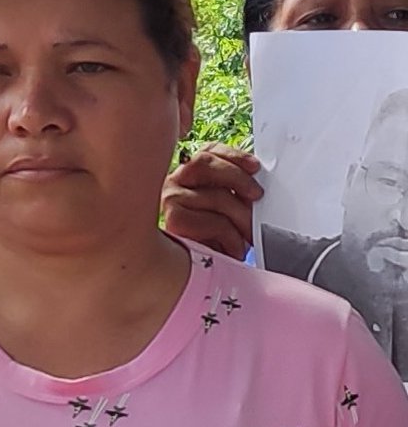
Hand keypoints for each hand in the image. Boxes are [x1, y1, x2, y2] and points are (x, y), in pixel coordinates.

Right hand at [161, 143, 261, 261]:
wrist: (193, 274)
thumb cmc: (210, 241)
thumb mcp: (225, 209)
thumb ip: (233, 191)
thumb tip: (255, 185)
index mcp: (186, 176)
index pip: (207, 152)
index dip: (233, 156)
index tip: (255, 168)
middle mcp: (172, 183)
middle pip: (206, 163)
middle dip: (238, 179)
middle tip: (257, 197)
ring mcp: (170, 200)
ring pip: (217, 196)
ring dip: (241, 218)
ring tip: (247, 236)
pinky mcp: (174, 220)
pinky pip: (214, 220)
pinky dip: (230, 236)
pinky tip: (233, 249)